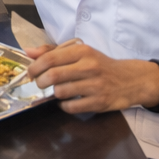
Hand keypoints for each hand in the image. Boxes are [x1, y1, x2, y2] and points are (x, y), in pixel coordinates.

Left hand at [24, 42, 158, 113]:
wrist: (130, 80)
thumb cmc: (100, 65)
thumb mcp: (80, 52)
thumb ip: (53, 51)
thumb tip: (28, 52)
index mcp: (82, 51)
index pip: (50, 58)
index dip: (35, 67)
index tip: (31, 72)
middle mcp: (89, 66)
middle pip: (53, 75)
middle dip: (40, 81)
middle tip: (40, 83)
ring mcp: (95, 86)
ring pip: (61, 92)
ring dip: (53, 93)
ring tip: (56, 90)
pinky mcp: (99, 102)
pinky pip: (71, 107)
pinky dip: (64, 105)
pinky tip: (66, 100)